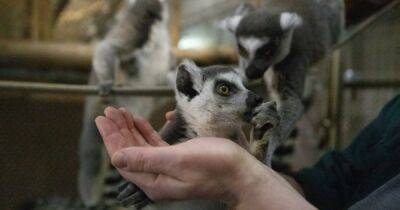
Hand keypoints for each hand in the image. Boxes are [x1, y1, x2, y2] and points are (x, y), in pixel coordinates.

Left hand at [95, 107, 314, 209]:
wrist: (241, 172)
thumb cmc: (214, 166)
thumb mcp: (177, 161)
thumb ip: (145, 159)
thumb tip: (116, 158)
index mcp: (154, 180)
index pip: (124, 157)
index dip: (112, 137)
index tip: (103, 118)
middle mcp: (157, 176)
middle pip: (130, 151)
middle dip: (118, 130)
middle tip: (108, 111)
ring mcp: (167, 168)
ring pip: (141, 146)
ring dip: (130, 129)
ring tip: (120, 112)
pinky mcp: (177, 159)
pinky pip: (154, 145)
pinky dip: (145, 131)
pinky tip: (140, 121)